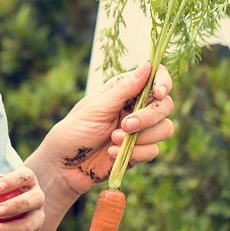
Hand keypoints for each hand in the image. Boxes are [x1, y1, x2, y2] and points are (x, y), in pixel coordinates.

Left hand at [44, 62, 174, 195]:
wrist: (64, 165)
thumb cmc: (75, 130)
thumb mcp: (97, 107)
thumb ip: (124, 89)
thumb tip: (147, 65)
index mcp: (124, 91)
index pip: (156, 78)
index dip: (163, 82)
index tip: (159, 93)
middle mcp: (135, 108)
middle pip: (165, 106)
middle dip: (148, 116)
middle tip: (125, 125)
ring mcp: (139, 131)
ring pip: (165, 128)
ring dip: (141, 137)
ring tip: (113, 140)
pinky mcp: (140, 151)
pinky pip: (154, 150)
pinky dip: (135, 153)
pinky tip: (112, 153)